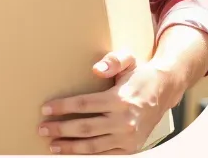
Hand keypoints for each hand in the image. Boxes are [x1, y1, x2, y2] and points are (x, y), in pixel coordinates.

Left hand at [37, 50, 175, 154]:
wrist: (164, 91)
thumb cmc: (140, 73)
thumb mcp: (128, 59)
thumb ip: (112, 60)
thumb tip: (96, 70)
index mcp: (120, 99)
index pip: (84, 104)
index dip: (63, 107)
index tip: (46, 108)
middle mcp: (124, 121)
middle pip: (85, 128)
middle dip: (61, 129)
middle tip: (42, 128)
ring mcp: (128, 138)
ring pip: (94, 146)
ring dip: (71, 147)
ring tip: (52, 145)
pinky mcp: (132, 148)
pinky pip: (106, 155)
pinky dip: (89, 156)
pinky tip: (74, 153)